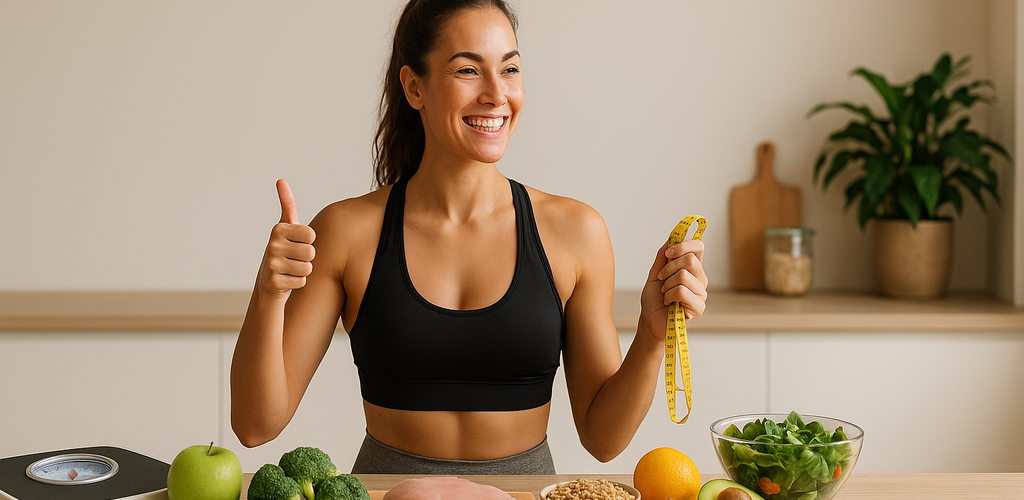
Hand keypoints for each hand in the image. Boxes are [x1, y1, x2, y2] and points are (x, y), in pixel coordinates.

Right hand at [257, 179, 315, 299]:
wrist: (269, 281)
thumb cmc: (284, 250)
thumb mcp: (286, 226)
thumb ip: (287, 204)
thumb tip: (281, 180)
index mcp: (278, 229)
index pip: (312, 235)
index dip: (309, 242)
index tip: (297, 243)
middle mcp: (272, 245)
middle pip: (311, 252)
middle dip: (307, 258)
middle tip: (294, 258)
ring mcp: (272, 264)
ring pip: (308, 268)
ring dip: (303, 271)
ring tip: (291, 269)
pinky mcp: (275, 283)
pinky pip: (302, 281)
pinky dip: (298, 282)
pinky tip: (287, 280)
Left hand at [639, 238, 707, 338]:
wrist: (650, 320)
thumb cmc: (654, 299)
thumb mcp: (655, 273)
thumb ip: (662, 257)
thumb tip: (671, 238)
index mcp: (692, 269)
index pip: (699, 248)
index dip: (684, 245)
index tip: (668, 253)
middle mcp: (700, 279)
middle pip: (690, 260)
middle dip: (669, 268)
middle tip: (661, 278)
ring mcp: (701, 293)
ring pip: (683, 276)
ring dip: (667, 284)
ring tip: (665, 293)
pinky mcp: (699, 307)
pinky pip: (682, 291)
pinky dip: (669, 295)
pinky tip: (668, 302)